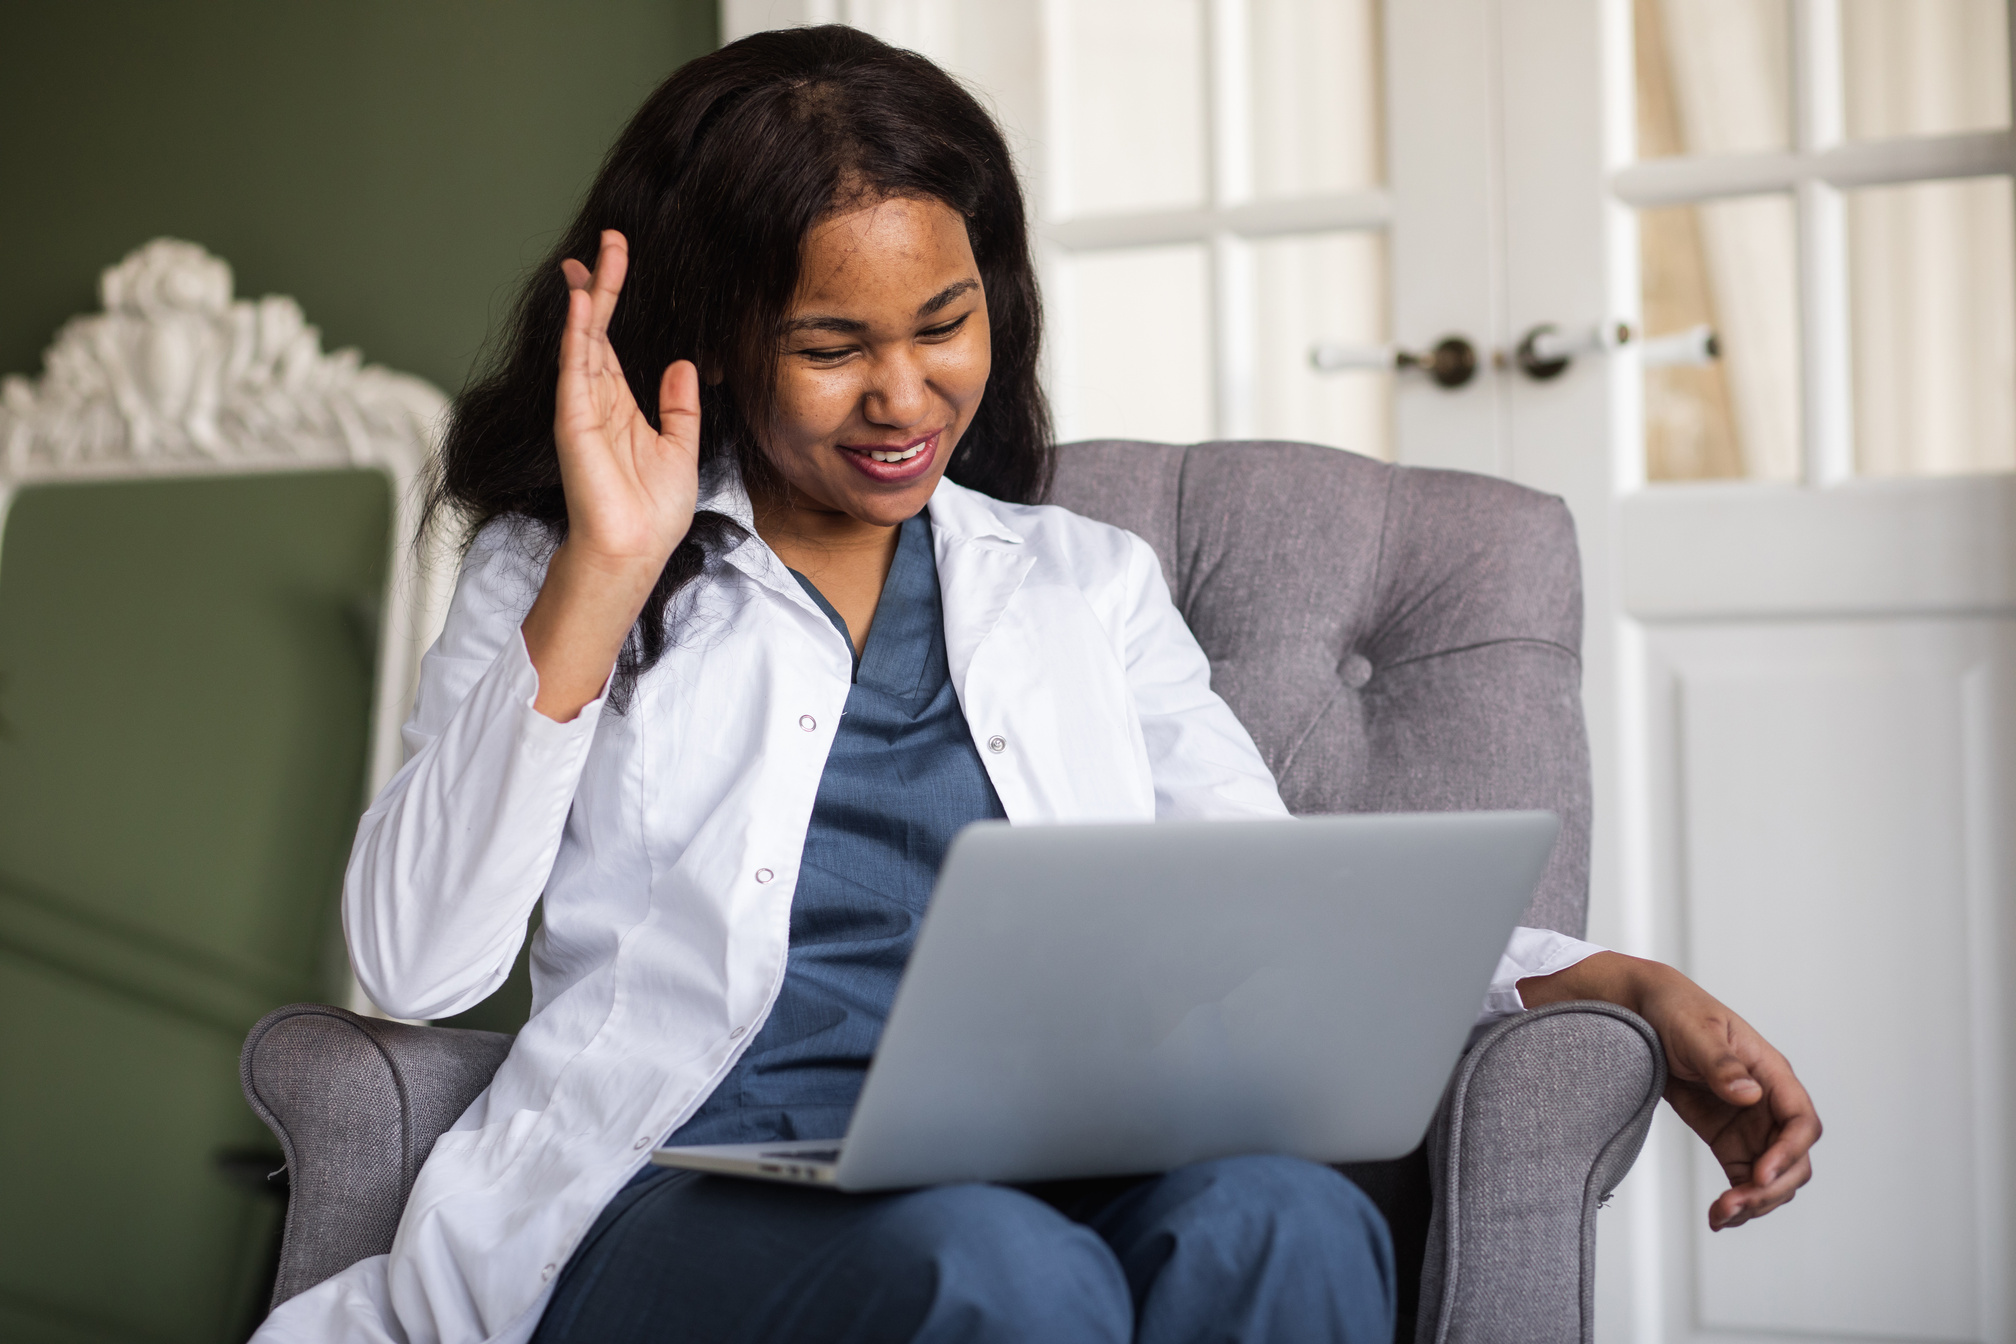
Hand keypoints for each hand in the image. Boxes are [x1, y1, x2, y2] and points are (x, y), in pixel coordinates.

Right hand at [553, 229, 700, 569]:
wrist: (635, 550)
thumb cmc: (653, 513)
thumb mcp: (681, 450)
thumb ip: (680, 408)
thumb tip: (683, 365)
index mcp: (621, 408)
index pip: (612, 344)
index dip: (614, 303)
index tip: (617, 261)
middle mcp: (597, 402)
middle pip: (596, 331)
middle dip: (600, 287)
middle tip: (608, 242)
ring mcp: (582, 409)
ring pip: (584, 341)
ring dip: (589, 299)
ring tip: (591, 259)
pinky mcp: (574, 420)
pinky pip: (575, 367)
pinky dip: (578, 334)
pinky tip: (584, 302)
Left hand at [1520, 952, 1820, 1230]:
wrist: (1641, 1012)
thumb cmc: (1675, 1010)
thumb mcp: (1695, 1030)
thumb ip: (1720, 1063)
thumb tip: (1749, 1094)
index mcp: (1770, 1072)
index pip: (1800, 1120)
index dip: (1788, 1152)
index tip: (1760, 1174)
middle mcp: (1768, 1103)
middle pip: (1794, 1159)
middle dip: (1771, 1188)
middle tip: (1734, 1205)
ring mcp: (1750, 1125)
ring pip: (1773, 1178)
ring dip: (1755, 1202)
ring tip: (1720, 1215)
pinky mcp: (1728, 1140)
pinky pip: (1745, 1179)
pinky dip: (1738, 1201)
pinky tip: (1719, 1217)